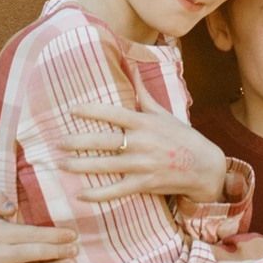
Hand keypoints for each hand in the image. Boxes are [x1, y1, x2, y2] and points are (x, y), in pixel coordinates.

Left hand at [59, 102, 229, 203]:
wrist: (205, 167)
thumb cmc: (182, 137)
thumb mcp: (164, 113)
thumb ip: (144, 94)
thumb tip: (132, 67)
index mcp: (144, 122)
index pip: (113, 113)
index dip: (91, 111)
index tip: (71, 110)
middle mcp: (142, 142)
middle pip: (104, 141)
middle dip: (78, 142)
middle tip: (58, 143)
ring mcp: (143, 165)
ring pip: (106, 165)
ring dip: (81, 166)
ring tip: (61, 164)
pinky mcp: (145, 184)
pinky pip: (117, 190)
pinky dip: (98, 194)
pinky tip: (80, 195)